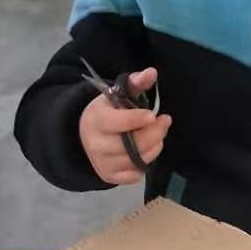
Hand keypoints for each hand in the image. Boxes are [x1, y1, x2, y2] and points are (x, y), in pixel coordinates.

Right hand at [78, 67, 171, 184]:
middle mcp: (97, 145)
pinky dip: (145, 163)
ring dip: (154, 147)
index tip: (152, 115)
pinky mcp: (109, 176)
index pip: (117, 123)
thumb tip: (152, 72)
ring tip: (157, 135)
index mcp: (97, 120)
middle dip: (154, 133)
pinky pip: (135, 175)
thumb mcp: (117, 94)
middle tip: (165, 121)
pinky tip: (146, 150)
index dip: (136, 120)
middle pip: (132, 145)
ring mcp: (103, 163)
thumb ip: (134, 83)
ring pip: (137, 160)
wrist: (85, 135)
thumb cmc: (107, 111)